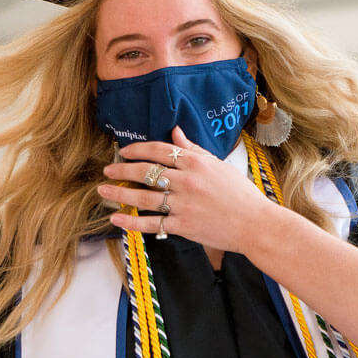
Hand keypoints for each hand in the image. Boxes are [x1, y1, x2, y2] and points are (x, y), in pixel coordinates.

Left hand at [98, 126, 274, 252]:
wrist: (255, 223)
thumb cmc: (239, 193)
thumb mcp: (218, 165)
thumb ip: (193, 149)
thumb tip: (175, 131)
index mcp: (195, 163)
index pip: (159, 150)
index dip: (138, 149)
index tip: (124, 152)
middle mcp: (186, 181)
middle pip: (146, 172)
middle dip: (122, 170)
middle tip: (108, 169)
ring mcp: (183, 204)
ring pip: (143, 198)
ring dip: (119, 194)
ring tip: (103, 191)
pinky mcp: (182, 226)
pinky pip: (151, 224)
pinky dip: (131, 223)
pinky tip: (116, 219)